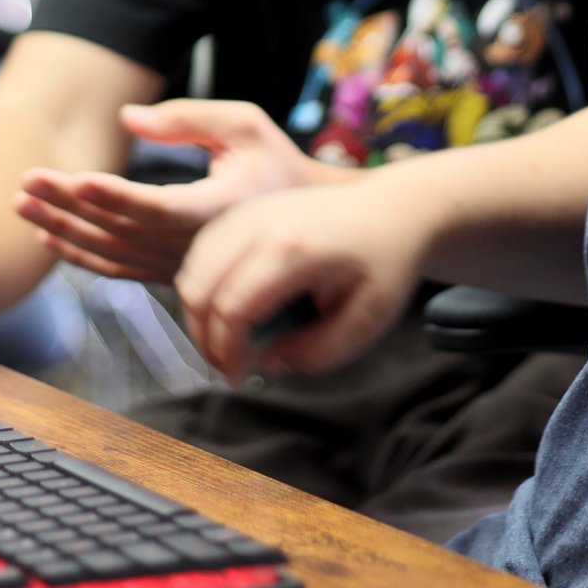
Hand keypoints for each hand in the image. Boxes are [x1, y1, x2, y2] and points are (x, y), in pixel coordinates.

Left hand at [16, 100, 330, 281]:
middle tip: (28, 181)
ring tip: (23, 205)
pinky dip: (81, 257)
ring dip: (64, 230)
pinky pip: (119, 270)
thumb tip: (128, 119)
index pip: (157, 207)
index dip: (114, 196)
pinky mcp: (172, 273)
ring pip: (113, 253)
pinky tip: (48, 239)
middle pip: (122, 229)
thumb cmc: (275, 164)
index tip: (75, 178)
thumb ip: (188, 118)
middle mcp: (197, 247)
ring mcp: (183, 267)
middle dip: (70, 205)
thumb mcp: (245, 124)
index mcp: (218, 209)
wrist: (303, 224)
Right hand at [173, 175, 427, 381]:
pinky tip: (224, 307)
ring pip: (193, 267)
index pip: (232, 309)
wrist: (394, 210)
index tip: (239, 377)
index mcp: (293, 251)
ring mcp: (250, 212)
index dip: (226, 352)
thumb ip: (320, 351)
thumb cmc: (385, 263)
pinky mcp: (247, 210)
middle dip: (203, 337)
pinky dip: (202, 283)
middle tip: (227, 366)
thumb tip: (269, 362)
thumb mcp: (369, 319)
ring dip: (197, 311)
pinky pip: (203, 249)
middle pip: (199, 287)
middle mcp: (261, 225)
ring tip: (223, 341)